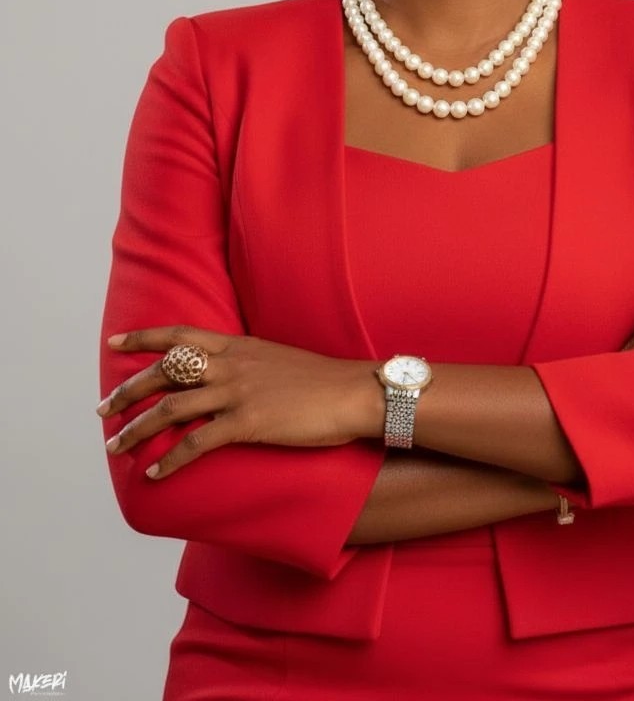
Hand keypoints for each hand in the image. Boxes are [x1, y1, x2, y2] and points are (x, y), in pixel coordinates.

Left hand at [97, 326, 380, 478]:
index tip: (115, 343)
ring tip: (115, 446)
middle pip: (165, 371)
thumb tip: (228, 373)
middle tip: (103, 410)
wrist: (355, 392)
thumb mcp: (278, 359)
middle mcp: (232, 364)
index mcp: (238, 345)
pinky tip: (156, 472)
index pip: (179, 335)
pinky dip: (171, 460)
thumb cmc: (323, 380)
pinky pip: (198, 443)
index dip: (143, 338)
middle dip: (128, 391)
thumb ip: (248, 362)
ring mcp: (239, 392)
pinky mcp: (250, 422)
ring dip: (137, 428)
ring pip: (172, 408)